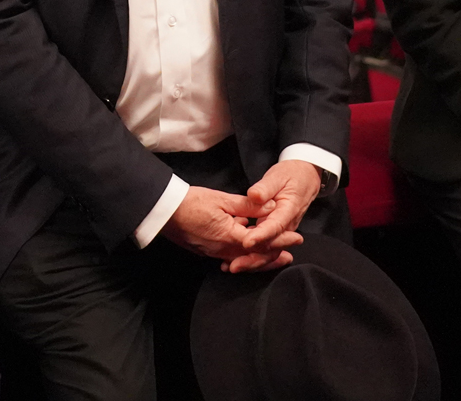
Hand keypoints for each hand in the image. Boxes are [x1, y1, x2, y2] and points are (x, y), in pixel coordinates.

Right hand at [162, 186, 290, 271]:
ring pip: (243, 260)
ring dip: (260, 259)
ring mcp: (214, 253)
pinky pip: (230, 258)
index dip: (281, 240)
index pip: (262, 242)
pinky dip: (244, 258)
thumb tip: (270, 206)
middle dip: (274, 256)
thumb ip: (247, 206)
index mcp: (230, 236)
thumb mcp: (222, 199)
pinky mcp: (206, 252)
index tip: (296, 238)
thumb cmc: (191, 201)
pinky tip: (247, 254)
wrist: (164, 211)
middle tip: (290, 254)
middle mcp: (224, 250)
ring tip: (275, 257)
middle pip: (255, 257)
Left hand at [238, 160, 321, 258]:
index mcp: (288, 211)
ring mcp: (281, 231)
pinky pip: (265, 247)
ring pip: (268, 251)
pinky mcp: (275, 233)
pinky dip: (252, 255)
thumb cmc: (291, 175)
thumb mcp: (277, 177)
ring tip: (231, 267)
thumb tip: (254, 195)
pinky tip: (235, 259)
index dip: (261, 236)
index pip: (274, 226)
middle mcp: (286, 225)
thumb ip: (265, 187)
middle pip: (271, 246)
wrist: (305, 178)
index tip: (246, 241)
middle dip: (253, 258)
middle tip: (233, 265)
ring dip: (251, 260)